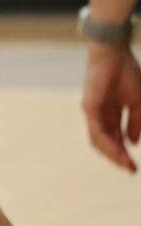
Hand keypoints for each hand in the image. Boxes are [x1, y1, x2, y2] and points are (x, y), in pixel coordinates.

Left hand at [82, 42, 140, 172]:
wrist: (114, 54)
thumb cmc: (127, 73)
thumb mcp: (137, 102)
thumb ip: (136, 122)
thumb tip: (133, 143)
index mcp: (111, 114)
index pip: (115, 139)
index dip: (124, 153)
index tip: (134, 167)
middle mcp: (100, 115)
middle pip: (105, 143)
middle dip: (118, 158)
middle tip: (131, 170)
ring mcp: (93, 112)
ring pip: (99, 141)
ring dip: (113, 154)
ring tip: (126, 164)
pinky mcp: (89, 107)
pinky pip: (96, 130)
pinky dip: (107, 143)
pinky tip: (118, 151)